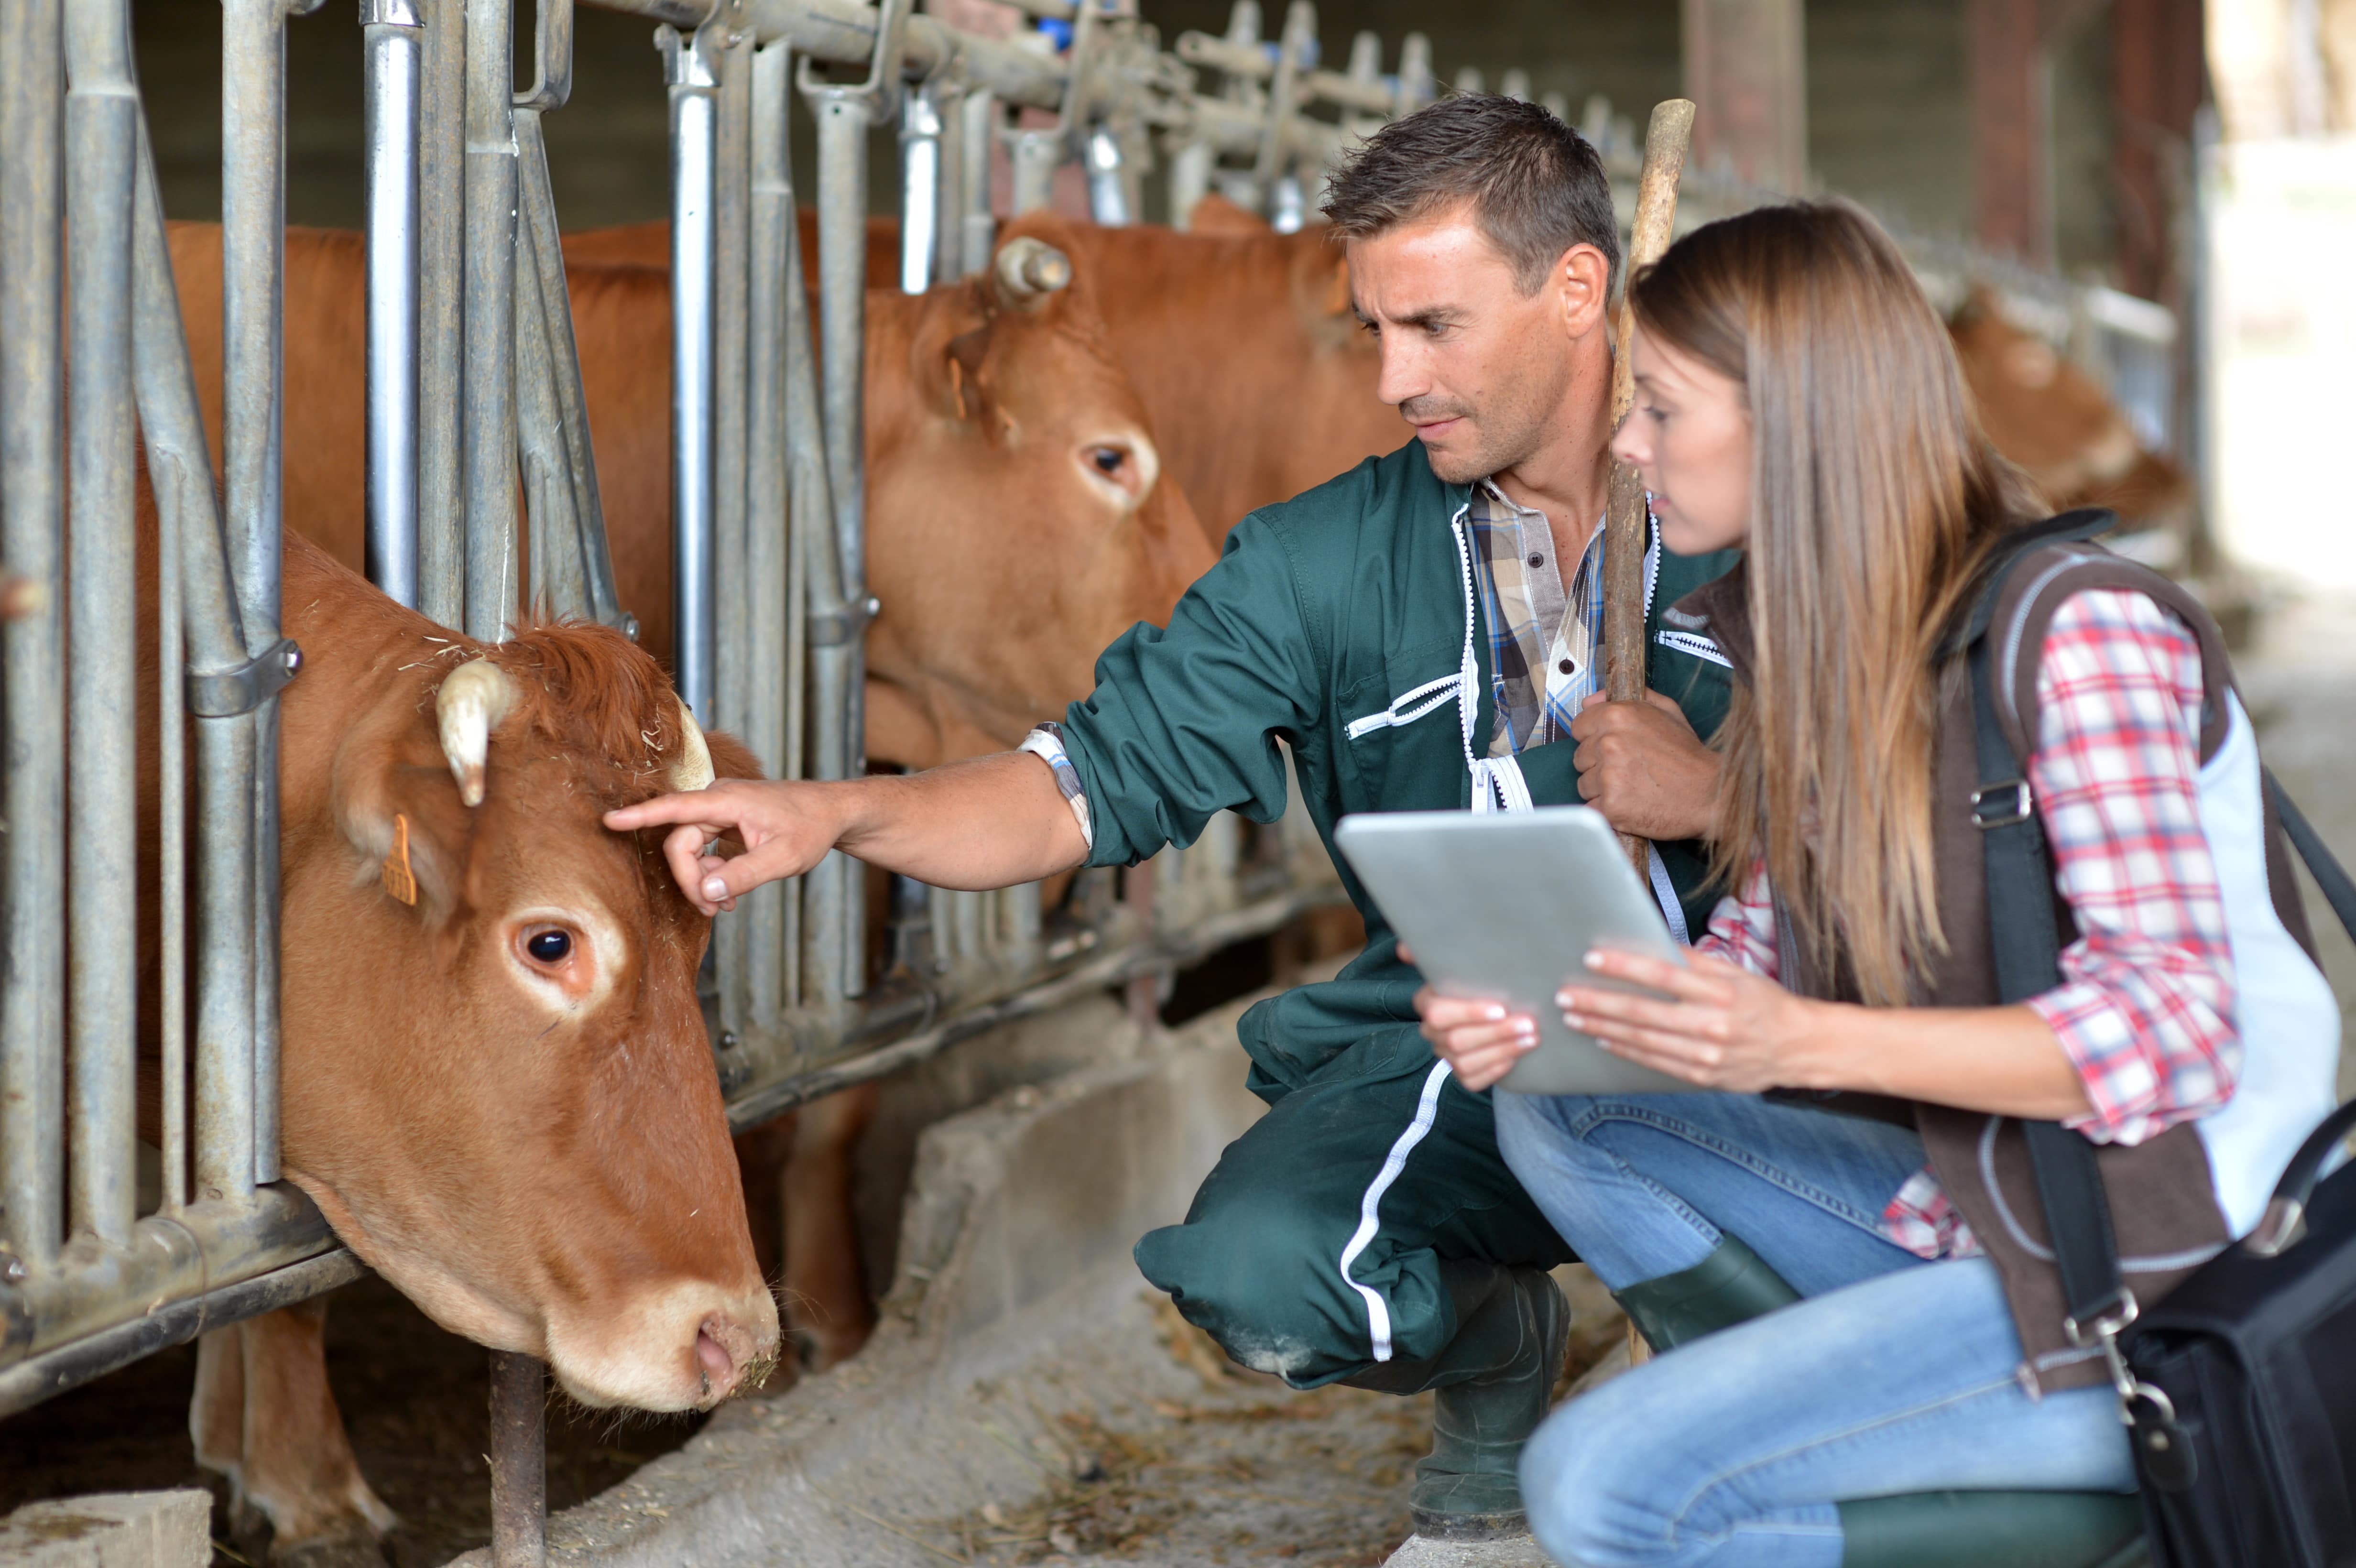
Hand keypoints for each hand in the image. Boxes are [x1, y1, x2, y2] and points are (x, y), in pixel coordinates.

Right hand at [604, 778, 847, 916]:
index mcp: (728, 800)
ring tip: (724, 907)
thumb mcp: (783, 858)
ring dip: (701, 881)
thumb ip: (743, 875)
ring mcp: (720, 811)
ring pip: (689, 849)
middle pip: (680, 843)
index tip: (610, 820)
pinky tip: (727, 895)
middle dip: (691, 880)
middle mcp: (718, 800)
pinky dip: (711, 874)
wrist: (832, 813)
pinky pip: (702, 849)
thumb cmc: (811, 828)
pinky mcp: (724, 823)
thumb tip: (707, 891)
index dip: (641, 816)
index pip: (675, 808)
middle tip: (713, 910)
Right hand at [1402, 947, 1540, 1091]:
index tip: (1500, 1009)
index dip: (1469, 1014)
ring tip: (1530, 1038)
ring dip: (1502, 1050)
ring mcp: (1445, 1056)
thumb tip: (1403, 948)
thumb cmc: (1478, 983)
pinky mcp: (1461, 1075)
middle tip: (1528, 1023)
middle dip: (1496, 1033)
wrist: (1491, 1010)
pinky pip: (1473, 1080)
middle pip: (1456, 1040)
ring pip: (1466, 1063)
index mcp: (1426, 1003)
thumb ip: (1436, 953)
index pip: (1439, 1013)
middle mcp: (1431, 1032)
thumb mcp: (1463, 965)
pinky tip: (1517, 1056)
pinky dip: (1496, 1069)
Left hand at [1556, 948, 1826, 1091]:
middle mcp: (1712, 1024)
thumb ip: (1694, 961)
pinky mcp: (1702, 1076)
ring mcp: (1706, 1055)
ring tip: (1574, 1016)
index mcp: (1721, 992)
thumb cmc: (1764, 1003)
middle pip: (1644, 1012)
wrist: (1798, 1048)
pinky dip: (1626, 1050)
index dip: (1625, 967)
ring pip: (1643, 1041)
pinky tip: (1603, 1039)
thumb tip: (1652, 943)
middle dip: (1600, 1003)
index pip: (1664, 975)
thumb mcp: (1736, 973)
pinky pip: (1655, 1062)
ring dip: (1604, 1027)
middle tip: (1566, 995)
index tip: (1592, 959)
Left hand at [1570, 689, 1721, 840]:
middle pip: (1580, 757)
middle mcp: (1608, 743)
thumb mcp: (1666, 712)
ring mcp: (1608, 776)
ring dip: (1602, 789)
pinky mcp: (1611, 806)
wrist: (1710, 794)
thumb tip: (1590, 700)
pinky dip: (1607, 810)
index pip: (1579, 727)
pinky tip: (1630, 805)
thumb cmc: (1688, 755)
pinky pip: (1591, 808)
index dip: (1594, 738)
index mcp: (1617, 716)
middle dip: (1598, 765)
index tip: (1612, 748)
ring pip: (1583, 784)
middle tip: (1629, 770)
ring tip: (1633, 788)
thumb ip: (1627, 698)